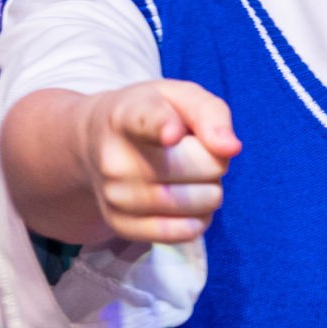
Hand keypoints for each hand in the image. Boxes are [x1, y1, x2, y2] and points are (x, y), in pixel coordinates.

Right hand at [82, 79, 240, 245]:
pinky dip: (199, 218)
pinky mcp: (120, 226)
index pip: (145, 121)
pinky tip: (187, 199)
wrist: (96, 142)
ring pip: (199, 202)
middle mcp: (115, 158)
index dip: (162, 127)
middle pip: (199, 166)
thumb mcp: (179, 95)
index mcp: (128, 115)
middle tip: (195, 150)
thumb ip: (210, 112)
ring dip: (210, 189)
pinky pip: (185, 232)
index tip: (172, 133)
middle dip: (214, 159)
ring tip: (189, 174)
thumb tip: (231, 148)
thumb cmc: (152, 114)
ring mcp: (115, 196)